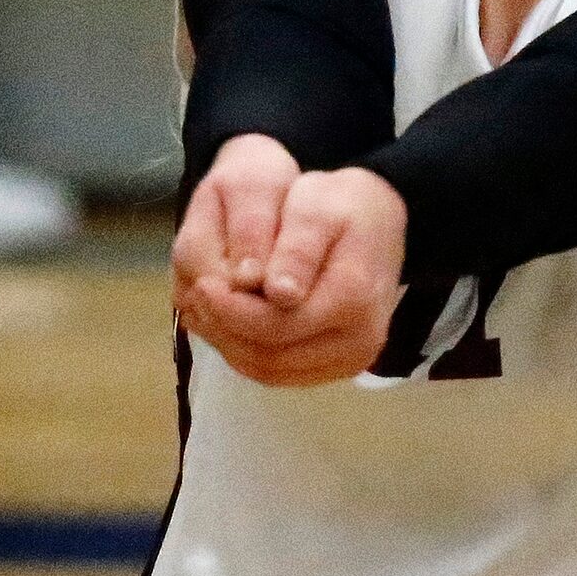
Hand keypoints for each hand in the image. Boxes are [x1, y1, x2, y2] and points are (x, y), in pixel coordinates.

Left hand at [172, 147, 407, 385]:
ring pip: (272, 370)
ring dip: (232, 344)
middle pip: (271, 356)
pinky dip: (250, 351)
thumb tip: (278, 295)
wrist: (379, 220)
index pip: (276, 325)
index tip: (201, 285)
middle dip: (226, 330)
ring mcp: (350, 360)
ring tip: (208, 309)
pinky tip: (230, 321)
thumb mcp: (319, 205)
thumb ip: (298, 248)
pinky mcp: (338, 366)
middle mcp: (358, 342)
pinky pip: (283, 371)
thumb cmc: (345, 204)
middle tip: (196, 298)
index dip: (232, 311)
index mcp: (354, 300)